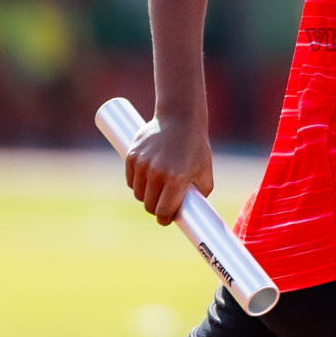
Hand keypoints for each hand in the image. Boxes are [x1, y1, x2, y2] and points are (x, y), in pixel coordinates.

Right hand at [124, 111, 214, 226]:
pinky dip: (137, 183)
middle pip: (149, 205)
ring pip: (138, 194)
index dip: (164, 219)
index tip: (166, 218)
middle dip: (156, 208)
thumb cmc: (195, 145)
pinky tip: (147, 178)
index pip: (162, 211)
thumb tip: (195, 213)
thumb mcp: (205, 170)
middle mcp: (157, 173)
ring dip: (146, 196)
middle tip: (163, 203)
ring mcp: (142, 164)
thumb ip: (201, 193)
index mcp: (177, 179)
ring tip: (157, 188)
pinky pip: (131, 180)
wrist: (180, 117)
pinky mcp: (132, 156)